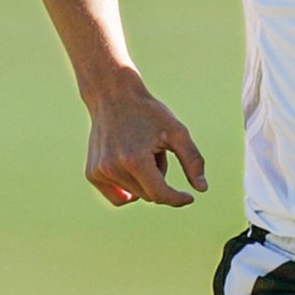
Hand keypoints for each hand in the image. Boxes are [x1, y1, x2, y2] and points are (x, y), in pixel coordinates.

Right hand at [85, 84, 206, 206]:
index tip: (189, 197)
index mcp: (135, 160)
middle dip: (160, 179)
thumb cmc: (148, 112)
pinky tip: (130, 167)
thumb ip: (193, 161)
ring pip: (136, 194)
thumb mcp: (177, 132)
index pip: (160, 195)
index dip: (177, 199)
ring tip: (141, 153)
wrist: (112, 96)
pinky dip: (130, 188)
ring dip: (145, 180)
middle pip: (149, 195)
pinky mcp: (92, 174)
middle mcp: (113, 169)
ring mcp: (99, 173)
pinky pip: (118, 196)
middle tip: (157, 152)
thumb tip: (202, 189)